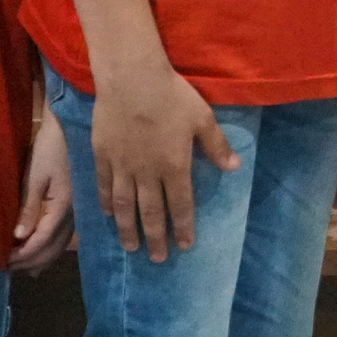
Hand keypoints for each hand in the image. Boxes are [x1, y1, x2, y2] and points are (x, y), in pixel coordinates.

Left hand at [9, 119, 73, 274]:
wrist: (70, 127)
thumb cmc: (50, 147)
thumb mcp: (36, 175)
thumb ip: (29, 207)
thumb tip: (19, 237)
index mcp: (62, 208)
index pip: (41, 240)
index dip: (22, 254)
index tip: (3, 262)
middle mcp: (72, 215)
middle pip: (51, 249)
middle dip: (30, 262)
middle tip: (7, 269)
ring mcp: (75, 212)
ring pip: (58, 245)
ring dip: (39, 258)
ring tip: (20, 268)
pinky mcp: (73, 207)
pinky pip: (61, 236)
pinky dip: (48, 249)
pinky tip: (39, 253)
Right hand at [91, 66, 237, 261]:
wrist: (131, 77)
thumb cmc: (171, 95)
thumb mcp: (202, 117)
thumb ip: (216, 145)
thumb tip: (234, 168)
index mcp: (174, 166)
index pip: (180, 205)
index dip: (183, 227)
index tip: (184, 246)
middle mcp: (147, 172)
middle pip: (151, 212)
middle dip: (156, 238)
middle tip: (157, 259)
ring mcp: (122, 165)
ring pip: (124, 206)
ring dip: (128, 229)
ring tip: (131, 247)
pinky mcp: (102, 155)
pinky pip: (105, 185)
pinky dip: (107, 202)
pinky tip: (108, 215)